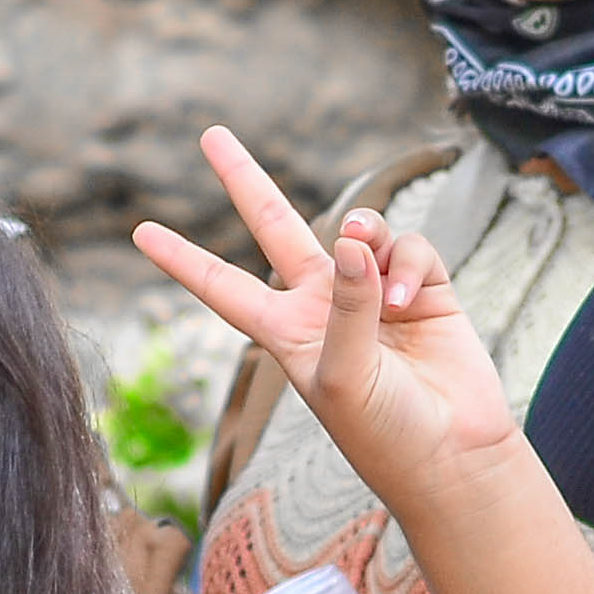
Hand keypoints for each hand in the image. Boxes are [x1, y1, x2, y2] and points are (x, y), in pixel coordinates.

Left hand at [134, 131, 519, 509]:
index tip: (140, 233)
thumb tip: (349, 237)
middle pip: (277, 228)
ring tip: (376, 270)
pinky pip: (410, 246)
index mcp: (286, 332)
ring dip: (366, 236)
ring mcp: (373, 293)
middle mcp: (324, 304)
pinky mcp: (424, 289)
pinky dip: (408, 263)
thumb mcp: (343, 376)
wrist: (453, 458)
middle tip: (210, 135)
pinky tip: (411, 300)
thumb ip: (343, 304)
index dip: (182, 259)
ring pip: (359, 230)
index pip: (222, 286)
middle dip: (245, 181)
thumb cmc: (385, 433)